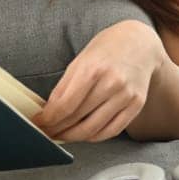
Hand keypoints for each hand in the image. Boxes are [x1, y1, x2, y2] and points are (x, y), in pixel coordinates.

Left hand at [34, 20, 164, 141]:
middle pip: (78, 119)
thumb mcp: (80, 60)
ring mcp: (126, 95)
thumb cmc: (106, 50)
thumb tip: (48, 113)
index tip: (38, 124)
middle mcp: (112, 83)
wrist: (139, 43)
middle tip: (47, 132)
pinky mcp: (136, 105)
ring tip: (62, 135)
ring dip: (73, 137)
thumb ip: (64, 87)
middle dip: (58, 129)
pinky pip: (111, 130)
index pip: (65, 105)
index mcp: (93, 69)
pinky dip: (94, 137)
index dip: (48, 119)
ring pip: (93, 129)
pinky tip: (83, 134)